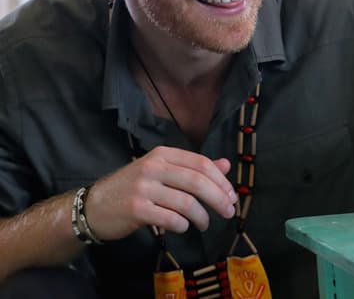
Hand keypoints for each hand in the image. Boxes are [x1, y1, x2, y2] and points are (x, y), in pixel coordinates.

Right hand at [84, 146, 237, 240]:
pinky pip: (170, 219)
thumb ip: (193, 168)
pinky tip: (184, 227)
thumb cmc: (133, 188)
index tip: (232, 195)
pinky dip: (182, 225)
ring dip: (202, 217)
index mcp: (162, 155)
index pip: (201, 163)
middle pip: (197, 182)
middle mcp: (153, 167)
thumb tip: (226, 165)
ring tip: (204, 224)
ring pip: (186, 202)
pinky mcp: (136, 209)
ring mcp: (143, 188)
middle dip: (218, 199)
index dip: (221, 181)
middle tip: (229, 212)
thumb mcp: (162, 172)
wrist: (93, 207)